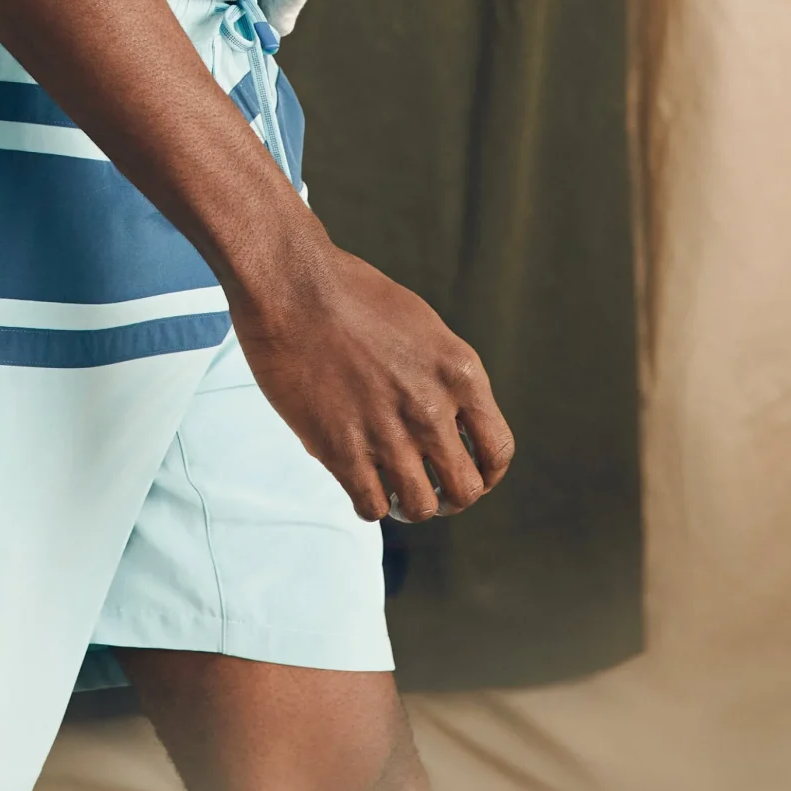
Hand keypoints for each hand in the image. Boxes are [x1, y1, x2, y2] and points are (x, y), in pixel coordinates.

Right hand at [227, 216, 514, 522]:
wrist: (293, 283)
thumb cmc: (351, 293)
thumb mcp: (421, 325)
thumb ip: (442, 376)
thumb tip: (448, 418)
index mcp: (459, 373)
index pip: (498, 452)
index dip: (487, 474)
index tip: (468, 473)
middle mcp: (431, 409)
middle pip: (465, 491)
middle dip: (449, 498)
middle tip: (428, 488)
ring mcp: (387, 433)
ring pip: (420, 508)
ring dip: (408, 505)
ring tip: (392, 491)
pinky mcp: (341, 449)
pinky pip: (371, 506)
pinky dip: (369, 503)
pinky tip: (358, 483)